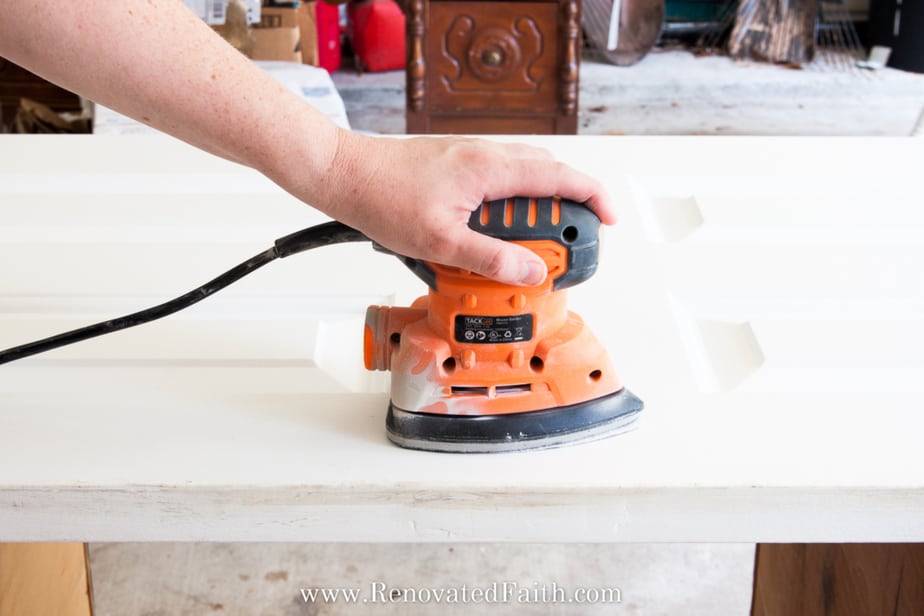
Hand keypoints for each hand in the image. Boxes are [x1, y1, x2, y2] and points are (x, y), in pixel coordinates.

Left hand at [312, 132, 615, 285]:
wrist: (346, 174)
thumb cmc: (384, 198)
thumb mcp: (441, 241)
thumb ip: (491, 257)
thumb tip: (532, 270)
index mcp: (491, 168)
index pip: (561, 177)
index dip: (593, 198)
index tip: (608, 221)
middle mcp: (487, 155)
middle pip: (548, 175)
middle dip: (565, 210)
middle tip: (562, 247)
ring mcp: (472, 157)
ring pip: (524, 177)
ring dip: (535, 209)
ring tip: (526, 247)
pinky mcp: (458, 165)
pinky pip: (500, 180)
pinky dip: (510, 205)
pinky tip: (492, 232)